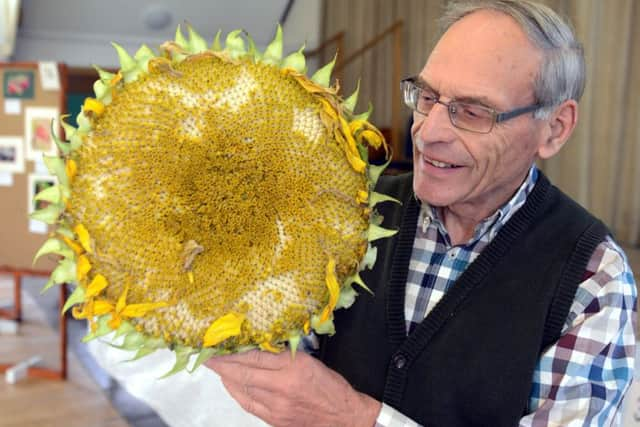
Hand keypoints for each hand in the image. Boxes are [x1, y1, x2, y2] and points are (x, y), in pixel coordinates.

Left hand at [205, 350, 380, 426]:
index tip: (220, 343)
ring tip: (217, 367)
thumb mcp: (310, 361)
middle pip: (243, 372)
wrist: (344, 417)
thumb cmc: (331, 387)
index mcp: (293, 366)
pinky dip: (236, 392)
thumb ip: (284, 355)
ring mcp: (276, 405)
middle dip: (222, 363)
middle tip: (208, 354)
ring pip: (242, 388)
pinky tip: (231, 384)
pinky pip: (248, 404)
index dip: (234, 350)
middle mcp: (282, 385)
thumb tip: (259, 346)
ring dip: (226, 377)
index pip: (255, 356)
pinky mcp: (274, 419)